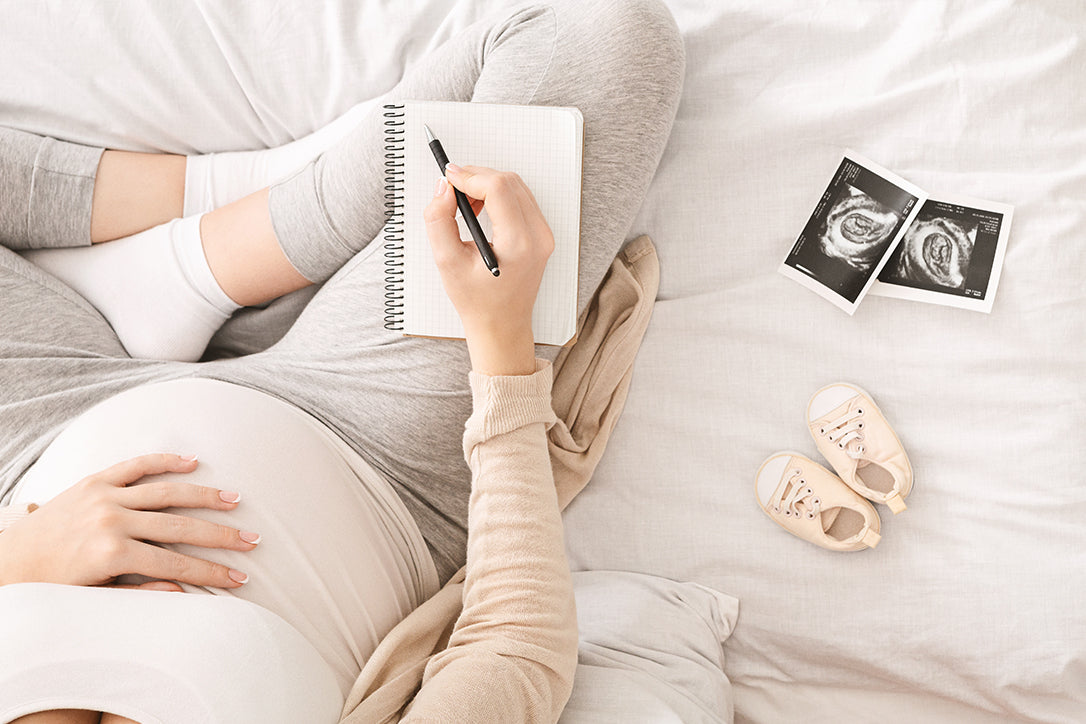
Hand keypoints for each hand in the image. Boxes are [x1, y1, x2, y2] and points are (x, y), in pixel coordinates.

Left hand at [0, 453, 257, 589]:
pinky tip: (193, 462)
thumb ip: (139, 591)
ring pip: (166, 493)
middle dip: (220, 536)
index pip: (175, 563)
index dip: (210, 572)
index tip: (239, 577)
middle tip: (252, 541)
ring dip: (205, 496)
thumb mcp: (93, 598)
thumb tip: (182, 588)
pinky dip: (165, 461)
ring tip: (236, 501)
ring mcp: (103, 496)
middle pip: (180, 526)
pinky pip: (135, 466)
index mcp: (110, 554)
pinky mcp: (93, 480)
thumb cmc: (49, 587)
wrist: (5, 562)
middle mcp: (110, 520)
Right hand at [424, 164, 553, 375]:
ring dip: (487, 184)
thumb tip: (443, 188)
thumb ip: (438, 220)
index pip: (499, 188)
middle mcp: (538, 236)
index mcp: (519, 244)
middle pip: (509, 181)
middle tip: (452, 190)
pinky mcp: (542, 234)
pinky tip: (481, 210)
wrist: (502, 325)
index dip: (470, 176)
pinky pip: (521, 199)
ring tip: (464, 202)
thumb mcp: (446, 262)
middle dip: (477, 177)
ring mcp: (544, 235)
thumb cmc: (476, 301)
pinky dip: (499, 195)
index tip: (448, 178)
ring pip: (516, 186)